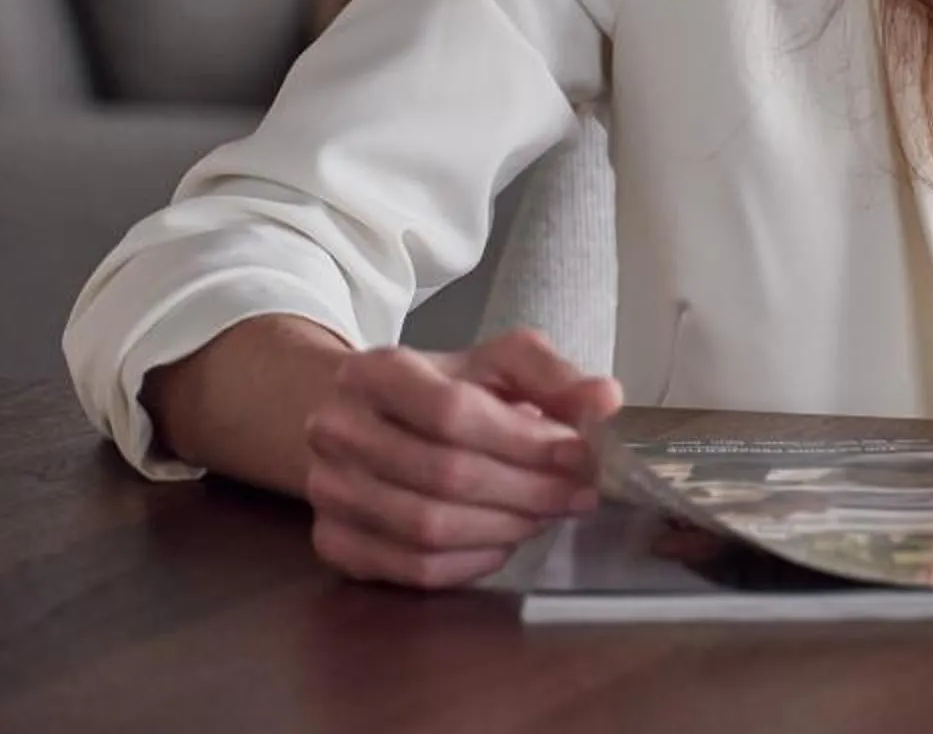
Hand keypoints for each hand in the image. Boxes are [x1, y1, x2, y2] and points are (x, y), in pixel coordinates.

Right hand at [300, 328, 622, 588]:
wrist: (367, 419)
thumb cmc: (445, 388)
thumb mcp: (499, 363)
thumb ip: (553, 376)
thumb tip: (605, 400)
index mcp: (376, 370)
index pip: (452, 413)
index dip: (523, 441)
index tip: (579, 454)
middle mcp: (336, 430)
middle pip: (443, 475)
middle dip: (525, 490)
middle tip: (577, 495)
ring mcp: (327, 490)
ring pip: (427, 528)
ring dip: (504, 527)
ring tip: (546, 515)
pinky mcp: (333, 541)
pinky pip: (412, 569)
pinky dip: (470, 562)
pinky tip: (504, 541)